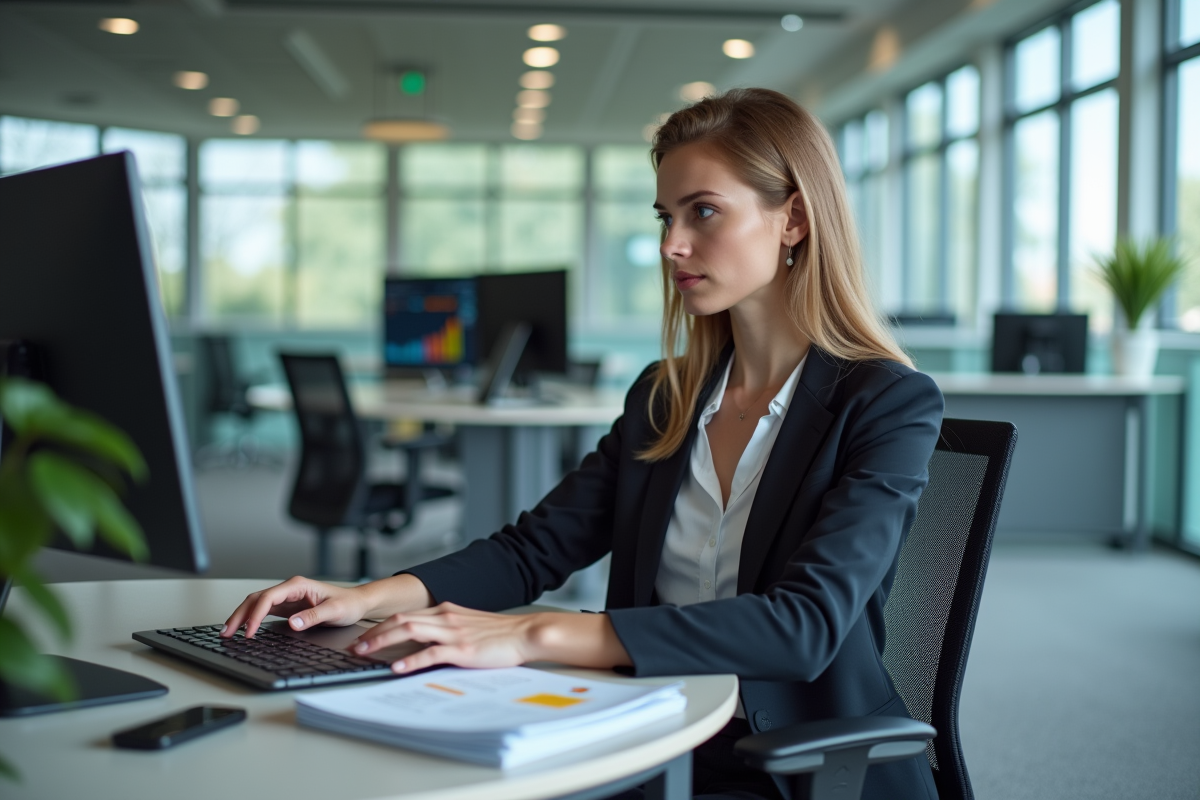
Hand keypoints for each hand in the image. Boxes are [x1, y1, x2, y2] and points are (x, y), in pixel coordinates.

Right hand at [222, 576, 368, 638]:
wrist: (357, 603)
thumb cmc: (348, 604)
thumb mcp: (335, 611)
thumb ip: (313, 616)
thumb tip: (292, 623)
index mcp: (298, 585)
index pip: (269, 597)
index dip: (256, 614)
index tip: (249, 631)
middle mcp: (290, 589)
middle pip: (256, 599)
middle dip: (239, 615)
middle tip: (227, 632)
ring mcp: (287, 598)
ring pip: (256, 604)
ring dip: (241, 616)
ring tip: (228, 632)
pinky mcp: (287, 607)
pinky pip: (263, 611)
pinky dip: (250, 619)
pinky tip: (243, 629)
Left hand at [351, 603, 632, 673]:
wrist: (525, 633)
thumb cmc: (499, 633)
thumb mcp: (468, 624)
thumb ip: (447, 627)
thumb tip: (426, 638)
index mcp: (446, 611)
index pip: (406, 615)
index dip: (381, 625)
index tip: (364, 636)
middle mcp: (445, 618)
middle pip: (400, 620)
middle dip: (373, 633)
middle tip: (354, 647)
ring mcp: (452, 633)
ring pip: (409, 632)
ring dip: (383, 642)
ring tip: (364, 653)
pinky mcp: (462, 650)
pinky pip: (430, 654)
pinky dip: (410, 661)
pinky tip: (396, 668)